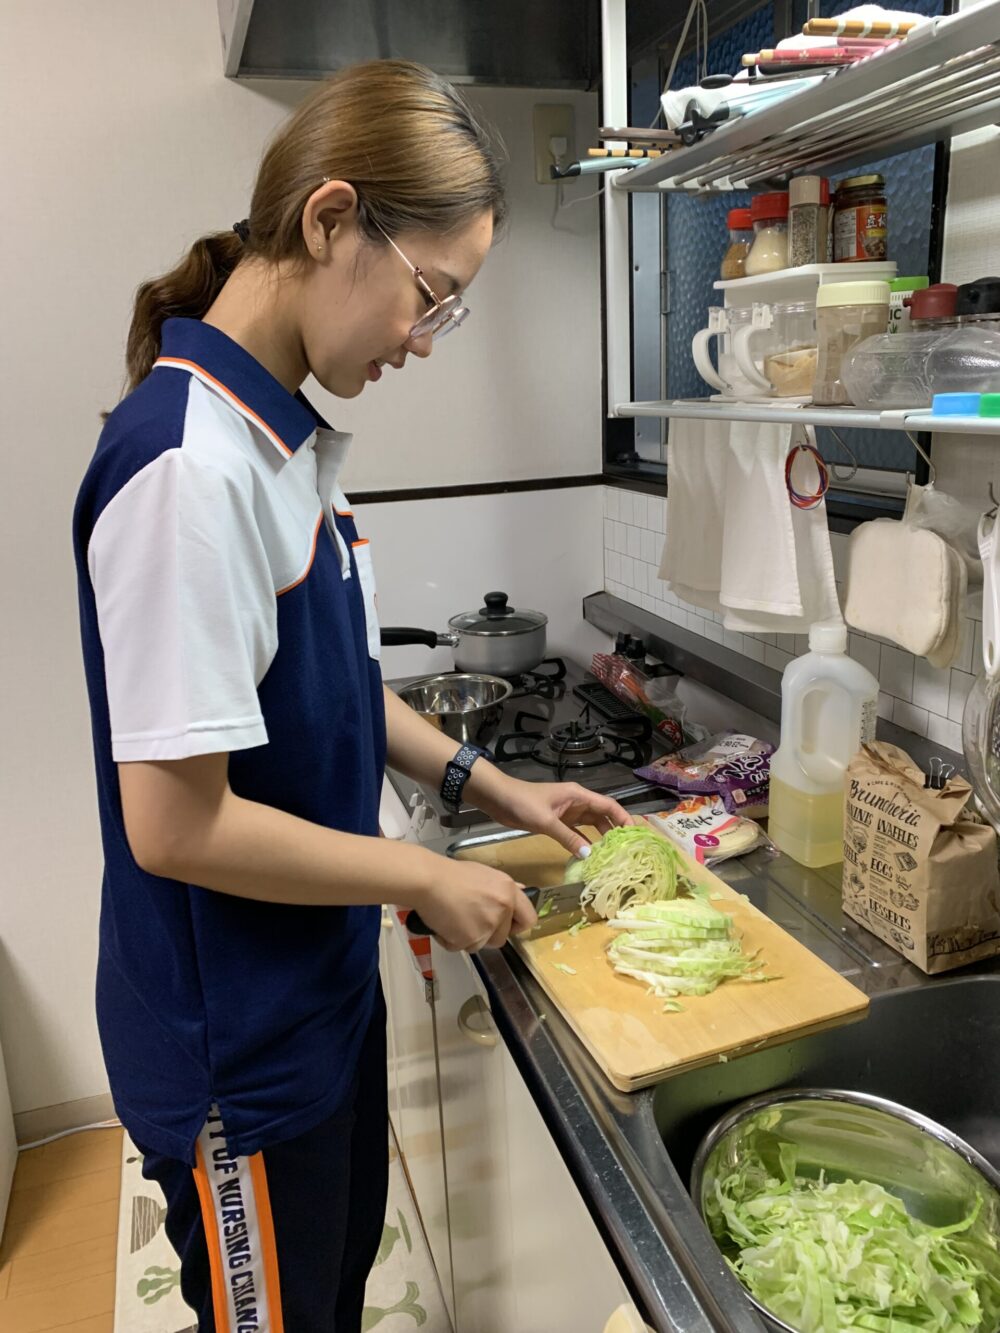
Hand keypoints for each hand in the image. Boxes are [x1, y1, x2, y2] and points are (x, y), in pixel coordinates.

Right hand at [409, 856, 536, 952]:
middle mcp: (503, 909)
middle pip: (502, 937)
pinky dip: (451, 940)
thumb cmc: (451, 874)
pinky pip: (462, 947)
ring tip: (453, 919)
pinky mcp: (471, 939)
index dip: (517, 925)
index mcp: (508, 892)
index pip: (529, 918)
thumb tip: (520, 892)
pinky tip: (443, 923)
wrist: (428, 880)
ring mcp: (488, 926)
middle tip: (468, 920)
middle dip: (487, 934)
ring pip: (482, 945)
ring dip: (468, 938)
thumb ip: (502, 889)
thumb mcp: (484, 874)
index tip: (506, 926)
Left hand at [469, 768, 634, 860]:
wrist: (498, 798)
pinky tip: (590, 856)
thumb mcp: (546, 821)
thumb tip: (590, 855)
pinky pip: (576, 833)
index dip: (624, 818)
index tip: (635, 835)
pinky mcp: (557, 821)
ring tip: (613, 855)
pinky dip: (584, 843)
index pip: (609, 805)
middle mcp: (577, 803)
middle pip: (603, 816)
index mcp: (578, 795)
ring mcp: (567, 812)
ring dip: (601, 838)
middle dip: (616, 831)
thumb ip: (568, 838)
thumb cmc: (522, 803)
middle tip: (627, 850)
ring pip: (590, 825)